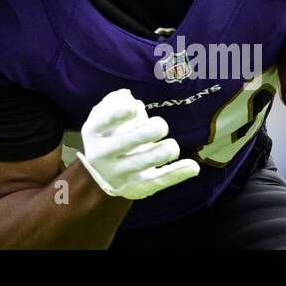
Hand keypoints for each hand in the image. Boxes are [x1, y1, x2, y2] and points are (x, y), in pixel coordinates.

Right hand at [76, 89, 199, 199]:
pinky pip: (158, 180)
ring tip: (172, 146)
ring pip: (141, 162)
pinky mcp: (137, 187)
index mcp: (93, 131)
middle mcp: (101, 154)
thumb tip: (128, 98)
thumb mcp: (105, 116)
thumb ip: (115, 103)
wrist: (103, 173)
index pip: (103, 121)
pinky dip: (177, 173)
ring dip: (160, 153)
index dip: (118, 113)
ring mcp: (118, 173)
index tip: (134, 106)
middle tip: (161, 125)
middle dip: (146, 132)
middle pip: (124, 142)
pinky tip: (193, 166)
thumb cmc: (110, 134)